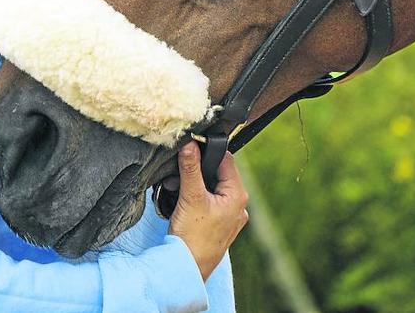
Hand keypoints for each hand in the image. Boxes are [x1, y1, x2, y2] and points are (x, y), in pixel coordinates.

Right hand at [166, 141, 249, 280]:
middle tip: (178, 174)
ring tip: (176, 190)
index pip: (227, 160)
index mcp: (237, 195)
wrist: (187, 270)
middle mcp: (238, 206)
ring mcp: (229, 217)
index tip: (191, 149)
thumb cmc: (192, 238)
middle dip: (196, 172)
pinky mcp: (219, 226)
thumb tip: (190, 145)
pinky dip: (195, 199)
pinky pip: (209, 203)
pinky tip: (181, 203)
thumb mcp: (190, 197)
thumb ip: (190, 168)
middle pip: (218, 174)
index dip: (208, 153)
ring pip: (212, 189)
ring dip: (193, 185)